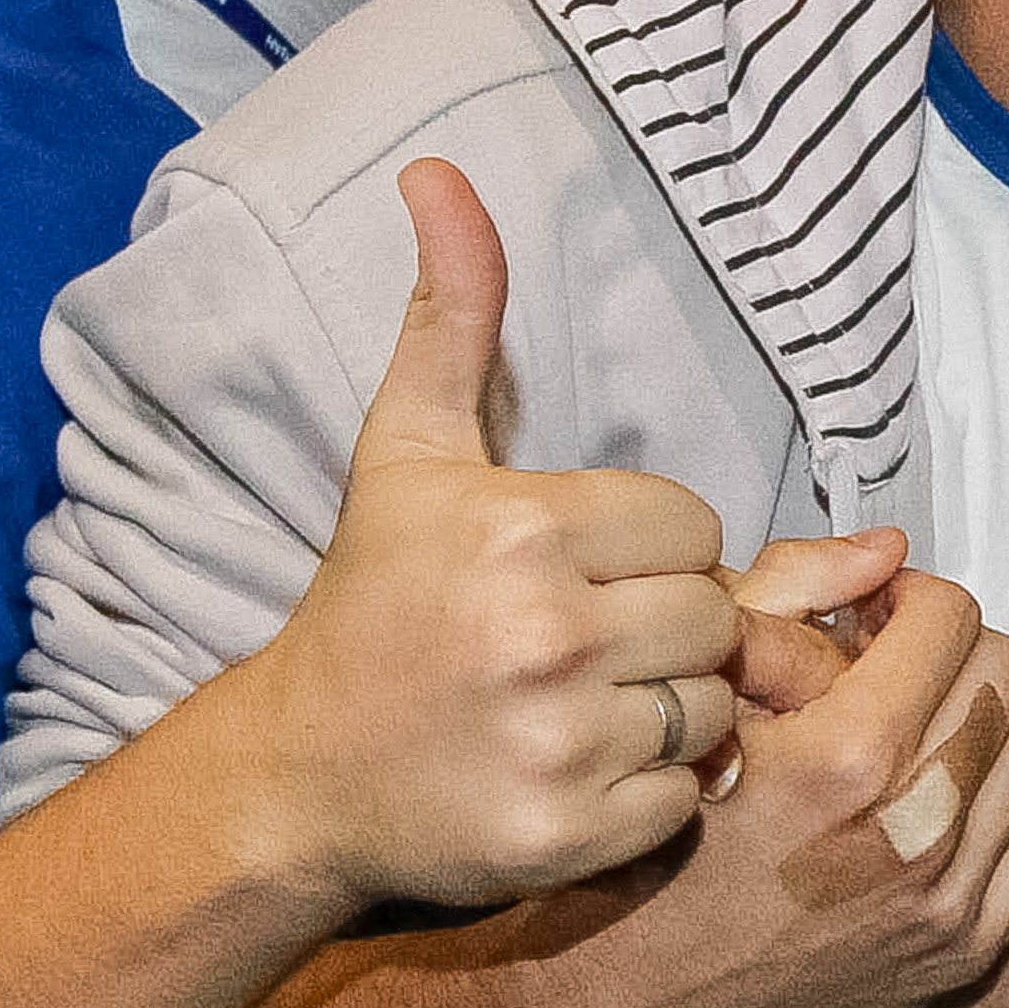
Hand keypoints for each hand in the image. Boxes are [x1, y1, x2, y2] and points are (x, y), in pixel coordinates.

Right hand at [228, 159, 742, 908]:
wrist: (293, 778)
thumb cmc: (370, 602)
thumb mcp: (409, 451)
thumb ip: (455, 314)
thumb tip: (441, 172)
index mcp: (523, 529)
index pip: (692, 523)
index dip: (647, 549)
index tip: (575, 571)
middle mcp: (545, 633)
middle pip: (715, 615)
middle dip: (666, 628)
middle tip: (580, 643)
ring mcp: (558, 740)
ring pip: (715, 707)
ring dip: (666, 710)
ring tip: (579, 705)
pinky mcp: (570, 835)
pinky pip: (688, 797)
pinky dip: (650, 795)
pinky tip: (574, 771)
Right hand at [572, 550, 1008, 1007]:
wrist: (631, 997)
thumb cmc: (650, 841)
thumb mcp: (702, 699)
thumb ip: (790, 602)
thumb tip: (885, 549)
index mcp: (849, 756)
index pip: (949, 618)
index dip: (912, 597)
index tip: (881, 613)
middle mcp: (914, 830)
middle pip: (1002, 673)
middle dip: (953, 650)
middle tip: (903, 665)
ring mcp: (948, 896)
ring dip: (983, 718)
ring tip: (923, 729)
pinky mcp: (966, 948)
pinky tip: (953, 793)